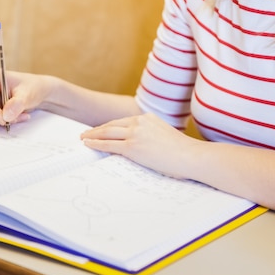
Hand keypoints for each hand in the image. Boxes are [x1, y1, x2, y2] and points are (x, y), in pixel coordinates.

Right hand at [0, 68, 52, 126]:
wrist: (37, 90)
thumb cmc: (32, 87)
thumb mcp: (28, 95)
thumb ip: (17, 104)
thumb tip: (5, 116)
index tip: (5, 120)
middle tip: (17, 118)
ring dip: (1, 120)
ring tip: (19, 115)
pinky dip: (0, 120)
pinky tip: (14, 116)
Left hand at [81, 113, 201, 179]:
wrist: (191, 156)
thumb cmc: (183, 152)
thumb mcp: (165, 136)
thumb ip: (152, 136)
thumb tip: (144, 145)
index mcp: (148, 118)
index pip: (123, 121)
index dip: (110, 126)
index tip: (101, 130)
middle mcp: (140, 122)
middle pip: (112, 125)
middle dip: (97, 129)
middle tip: (86, 133)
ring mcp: (136, 133)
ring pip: (107, 132)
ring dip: (92, 135)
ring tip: (83, 138)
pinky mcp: (133, 147)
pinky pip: (109, 144)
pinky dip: (96, 144)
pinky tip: (87, 144)